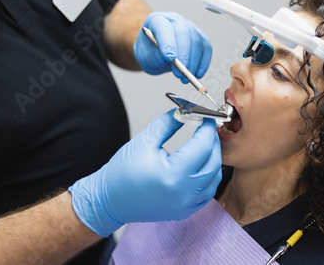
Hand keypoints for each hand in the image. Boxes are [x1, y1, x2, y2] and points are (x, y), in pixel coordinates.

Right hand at [68, 109, 221, 236]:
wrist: (109, 201)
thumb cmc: (121, 174)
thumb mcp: (145, 141)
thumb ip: (168, 123)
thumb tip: (185, 112)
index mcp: (173, 176)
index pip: (202, 146)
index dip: (206, 129)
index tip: (205, 118)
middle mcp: (184, 194)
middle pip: (213, 162)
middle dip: (212, 142)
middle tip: (206, 128)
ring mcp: (186, 205)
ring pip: (214, 178)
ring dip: (213, 158)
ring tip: (204, 144)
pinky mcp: (185, 211)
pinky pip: (207, 192)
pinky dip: (209, 176)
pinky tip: (201, 164)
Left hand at [133, 12, 211, 82]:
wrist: (155, 53)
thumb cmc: (149, 52)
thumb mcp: (145, 57)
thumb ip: (154, 57)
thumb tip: (169, 59)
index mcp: (157, 20)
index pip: (163, 26)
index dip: (168, 42)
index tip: (169, 58)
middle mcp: (175, 20)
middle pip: (184, 33)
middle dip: (184, 55)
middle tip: (179, 73)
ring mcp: (189, 27)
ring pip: (197, 41)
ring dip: (194, 62)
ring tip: (185, 77)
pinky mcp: (199, 37)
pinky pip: (206, 48)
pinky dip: (204, 62)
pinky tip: (197, 74)